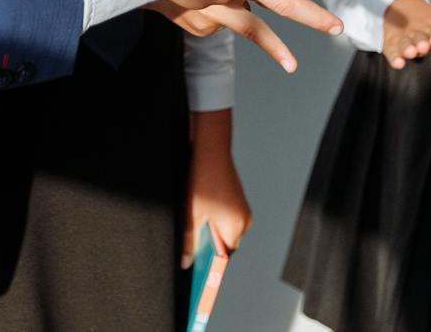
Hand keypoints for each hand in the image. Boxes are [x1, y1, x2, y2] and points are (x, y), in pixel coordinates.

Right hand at [154, 0, 362, 71]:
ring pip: (253, 29)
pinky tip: (194, 3)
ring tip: (292, 65)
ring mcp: (221, 3)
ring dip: (275, 48)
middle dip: (315, 17)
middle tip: (338, 27)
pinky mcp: (199, 18)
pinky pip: (213, 17)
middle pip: (288, 2)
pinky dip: (211, 11)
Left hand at [182, 109, 248, 266]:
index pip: (225, 258)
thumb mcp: (191, 214)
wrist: (211, 150)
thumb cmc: (202, 180)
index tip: (203, 282)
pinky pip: (228, 220)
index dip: (213, 269)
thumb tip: (187, 262)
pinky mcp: (238, 202)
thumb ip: (189, 242)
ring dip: (212, 235)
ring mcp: (242, 210)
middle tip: (192, 253)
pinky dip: (216, 222)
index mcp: (234, 227)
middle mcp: (243, 221)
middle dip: (211, 249)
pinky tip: (201, 215)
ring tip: (194, 229)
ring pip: (226, 232)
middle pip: (226, 246)